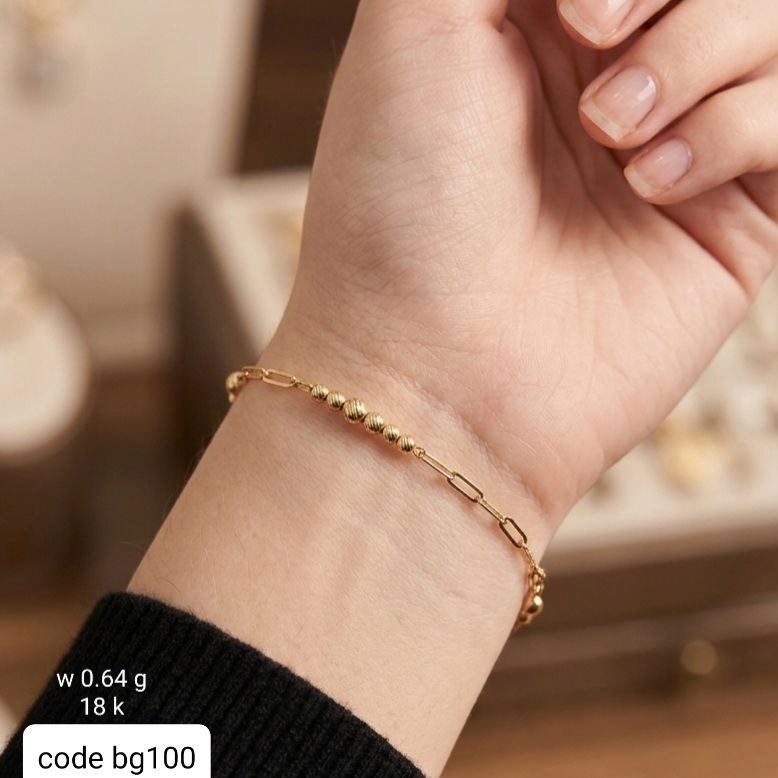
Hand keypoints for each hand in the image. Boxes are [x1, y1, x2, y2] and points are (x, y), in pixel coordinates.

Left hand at [270, 0, 777, 527]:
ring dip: (695, 55)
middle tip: (595, 39)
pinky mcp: (726, 219)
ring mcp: (670, 145)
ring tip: (613, 135)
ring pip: (765, 26)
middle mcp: (604, 78)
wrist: (435, 367)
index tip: (573, 11)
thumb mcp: (412, 23)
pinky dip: (735, 129)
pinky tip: (654, 186)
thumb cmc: (400, 200)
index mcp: (528, 25)